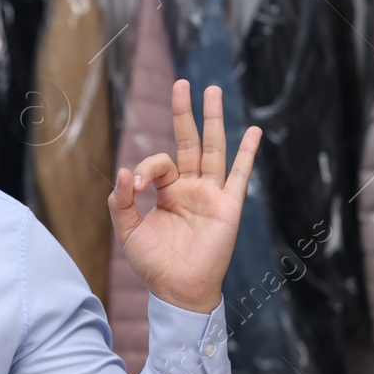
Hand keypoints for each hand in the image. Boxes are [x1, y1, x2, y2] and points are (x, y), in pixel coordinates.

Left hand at [109, 80, 260, 314]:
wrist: (177, 290)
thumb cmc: (154, 264)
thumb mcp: (128, 232)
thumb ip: (120, 203)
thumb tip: (124, 171)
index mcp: (168, 192)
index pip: (159, 163)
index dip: (145, 169)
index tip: (134, 186)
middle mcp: (191, 188)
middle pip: (189, 142)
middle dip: (185, 113)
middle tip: (183, 83)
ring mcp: (211, 195)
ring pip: (214, 149)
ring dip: (213, 120)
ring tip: (212, 90)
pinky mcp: (227, 207)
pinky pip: (238, 176)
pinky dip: (246, 154)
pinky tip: (252, 132)